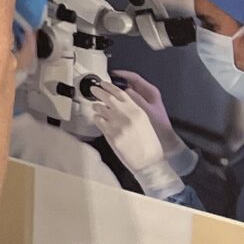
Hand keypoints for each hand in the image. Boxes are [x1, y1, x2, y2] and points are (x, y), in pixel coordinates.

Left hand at [87, 80, 182, 196]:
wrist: (149, 161)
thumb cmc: (148, 142)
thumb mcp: (144, 121)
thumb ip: (131, 110)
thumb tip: (117, 102)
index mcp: (137, 111)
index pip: (120, 93)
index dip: (110, 86)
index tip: (103, 83)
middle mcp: (127, 115)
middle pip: (108, 97)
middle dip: (98, 91)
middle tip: (93, 89)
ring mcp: (117, 125)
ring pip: (100, 108)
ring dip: (97, 106)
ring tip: (96, 107)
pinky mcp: (110, 134)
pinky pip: (98, 121)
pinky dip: (97, 118)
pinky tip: (99, 120)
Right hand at [110, 69, 193, 176]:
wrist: (165, 140)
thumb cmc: (159, 126)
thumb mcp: (147, 111)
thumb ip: (136, 99)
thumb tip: (125, 91)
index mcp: (150, 92)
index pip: (134, 77)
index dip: (122, 74)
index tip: (112, 74)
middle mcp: (146, 95)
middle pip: (129, 84)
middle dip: (117, 83)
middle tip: (105, 84)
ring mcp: (143, 102)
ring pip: (127, 93)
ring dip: (117, 92)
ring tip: (106, 93)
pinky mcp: (139, 109)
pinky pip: (127, 101)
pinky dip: (120, 101)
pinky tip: (112, 104)